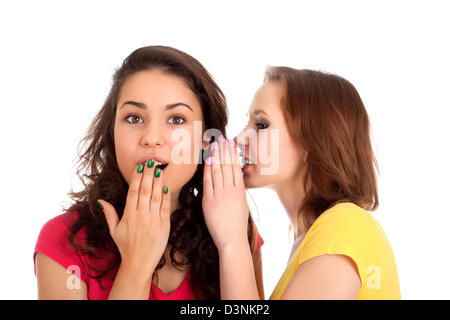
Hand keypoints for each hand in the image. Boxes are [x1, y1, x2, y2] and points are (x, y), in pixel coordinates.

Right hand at [97, 160, 170, 273]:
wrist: (139, 263)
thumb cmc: (126, 247)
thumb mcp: (114, 230)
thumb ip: (110, 214)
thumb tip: (101, 201)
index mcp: (129, 215)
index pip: (133, 192)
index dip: (136, 178)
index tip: (139, 167)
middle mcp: (141, 216)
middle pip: (145, 191)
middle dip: (148, 175)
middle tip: (150, 162)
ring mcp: (153, 220)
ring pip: (156, 197)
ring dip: (157, 182)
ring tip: (159, 170)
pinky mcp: (164, 225)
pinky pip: (165, 207)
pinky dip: (166, 196)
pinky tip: (166, 186)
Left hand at [202, 136, 249, 251]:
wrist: (232, 238)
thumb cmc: (237, 224)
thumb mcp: (242, 204)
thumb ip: (237, 191)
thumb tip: (234, 180)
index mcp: (240, 191)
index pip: (235, 167)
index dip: (232, 154)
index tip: (230, 143)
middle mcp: (231, 190)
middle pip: (227, 166)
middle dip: (224, 151)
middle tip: (221, 138)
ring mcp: (220, 195)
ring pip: (218, 171)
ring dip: (216, 156)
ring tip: (214, 145)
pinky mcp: (210, 201)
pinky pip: (208, 182)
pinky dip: (208, 170)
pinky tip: (207, 160)